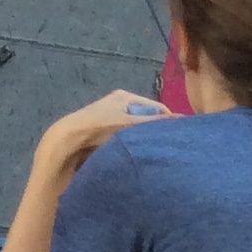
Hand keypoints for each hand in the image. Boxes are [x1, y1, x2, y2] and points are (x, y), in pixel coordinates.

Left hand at [38, 88, 170, 178]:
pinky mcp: (102, 130)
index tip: (175, 139)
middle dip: (154, 133)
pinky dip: (130, 145)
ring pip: (135, 129)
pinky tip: (133, 155)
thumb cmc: (101, 129)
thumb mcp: (132, 125)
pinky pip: (125, 137)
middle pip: (146, 119)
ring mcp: (109, 116)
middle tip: (163, 149)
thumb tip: (183, 121)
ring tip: (149, 154)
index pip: (158, 109)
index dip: (168, 123)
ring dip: (141, 140)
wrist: (68, 141)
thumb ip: (156, 124)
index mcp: (125, 96)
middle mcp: (118, 103)